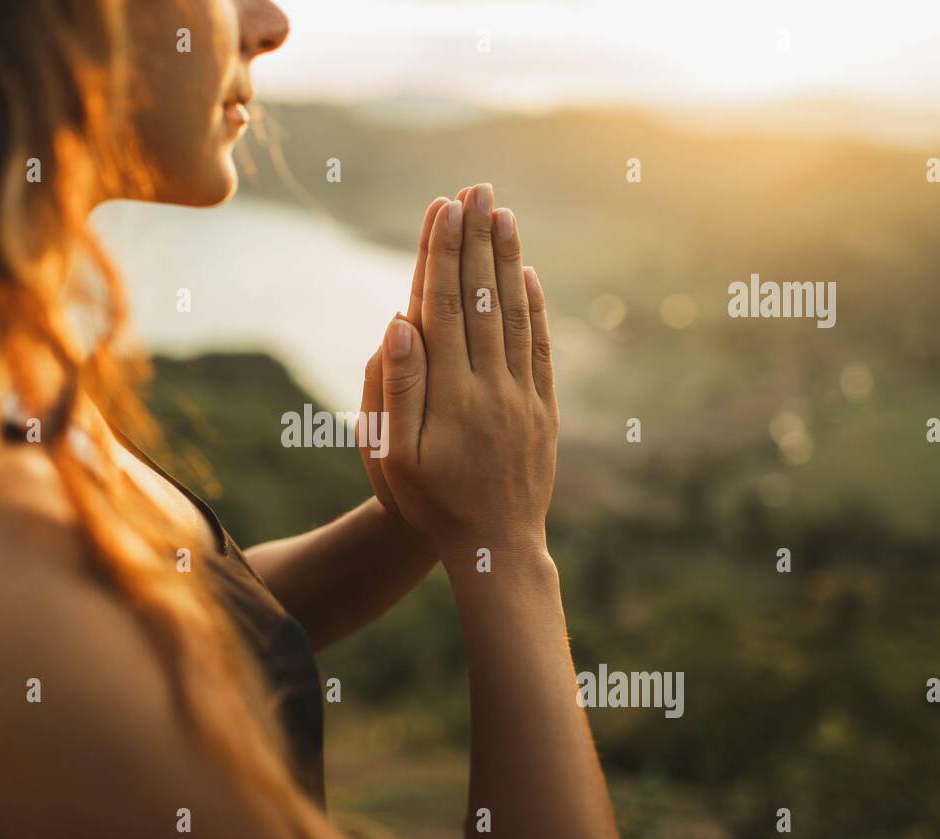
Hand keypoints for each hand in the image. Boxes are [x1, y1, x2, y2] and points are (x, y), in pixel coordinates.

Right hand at [373, 183, 557, 559]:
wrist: (495, 548)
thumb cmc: (431, 503)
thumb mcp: (396, 456)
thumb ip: (397, 388)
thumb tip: (399, 323)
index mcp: (449, 393)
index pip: (445, 307)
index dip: (442, 254)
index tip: (442, 208)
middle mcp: (491, 385)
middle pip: (482, 298)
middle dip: (476, 239)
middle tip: (474, 188)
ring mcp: (523, 396)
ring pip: (515, 314)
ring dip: (507, 260)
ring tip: (501, 213)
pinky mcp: (543, 409)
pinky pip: (540, 348)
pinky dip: (535, 307)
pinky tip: (527, 275)